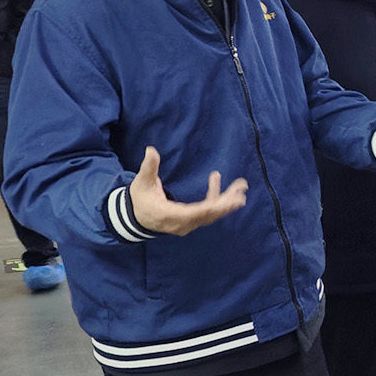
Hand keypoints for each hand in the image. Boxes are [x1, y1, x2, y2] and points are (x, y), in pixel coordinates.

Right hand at [127, 146, 247, 235]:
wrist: (135, 218)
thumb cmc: (139, 199)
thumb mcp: (141, 183)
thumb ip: (148, 167)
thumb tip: (151, 150)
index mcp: (169, 215)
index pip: (194, 213)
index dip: (211, 206)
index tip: (228, 199)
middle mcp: (181, 224)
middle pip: (208, 215)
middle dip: (226, 204)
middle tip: (241, 191)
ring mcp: (187, 225)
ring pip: (211, 215)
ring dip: (227, 202)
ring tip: (240, 188)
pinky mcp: (191, 222)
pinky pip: (207, 212)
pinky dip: (216, 200)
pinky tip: (216, 181)